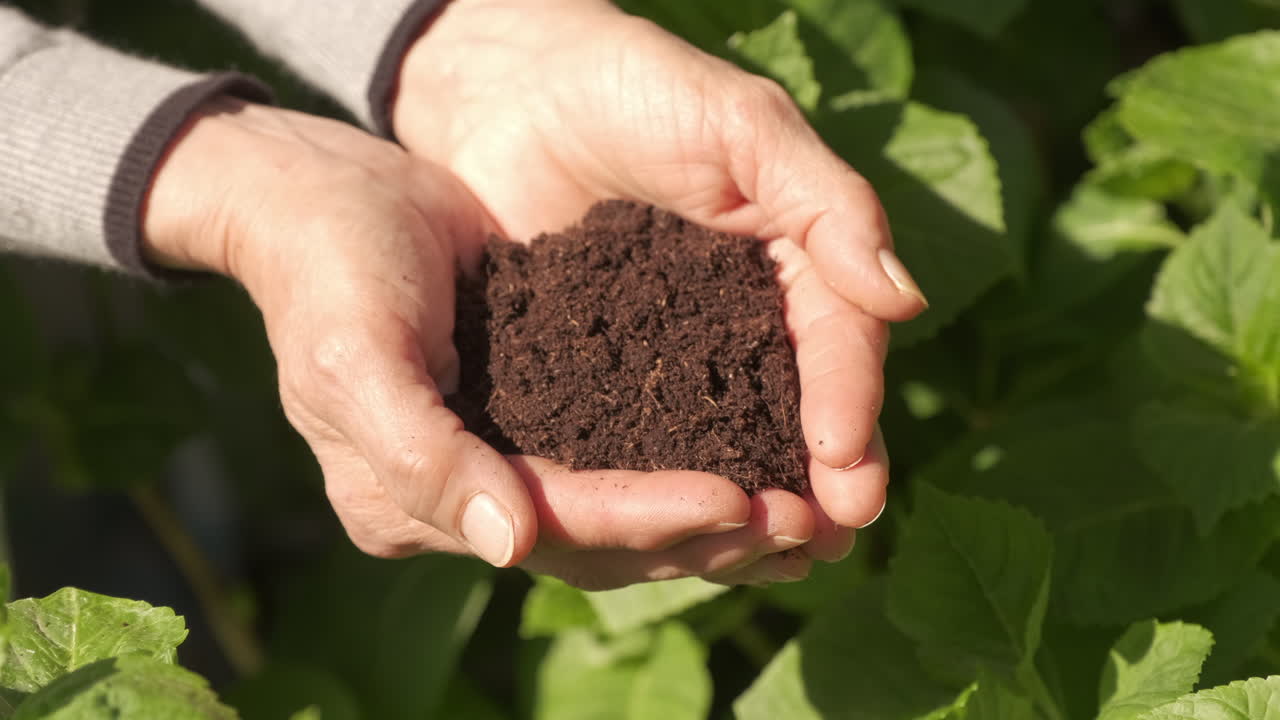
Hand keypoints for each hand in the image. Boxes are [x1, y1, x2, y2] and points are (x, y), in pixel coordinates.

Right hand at [141, 97, 816, 588]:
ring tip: (805, 512)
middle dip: (703, 536)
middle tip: (806, 524)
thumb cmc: (331, 264)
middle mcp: (459, 504)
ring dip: (713, 521)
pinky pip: (621, 463)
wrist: (320, 198)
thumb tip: (509, 550)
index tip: (742, 500)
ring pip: (621, 519)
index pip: (550, 524)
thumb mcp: (357, 355)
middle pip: (599, 542)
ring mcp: (497, 469)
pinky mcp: (533, 425)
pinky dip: (689, 469)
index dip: (645, 518)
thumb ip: (422, 457)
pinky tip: (758, 464)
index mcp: (406, 503)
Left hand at [392, 0, 924, 580]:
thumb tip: (907, 297)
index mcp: (792, 257)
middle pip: (796, 407)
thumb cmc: (633, 84)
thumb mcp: (739, 124)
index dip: (851, 403)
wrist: (507, 85)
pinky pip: (640, 435)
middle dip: (820, 477)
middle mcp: (742, 316)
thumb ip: (822, 200)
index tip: (849, 469)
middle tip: (827, 540)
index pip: (839, 339)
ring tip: (772, 558)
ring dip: (755, 499)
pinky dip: (664, 484)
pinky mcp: (598, 372)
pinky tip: (673, 532)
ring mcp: (672, 351)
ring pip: (728, 436)